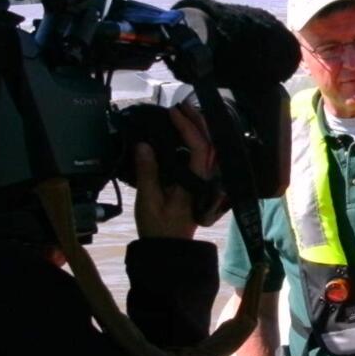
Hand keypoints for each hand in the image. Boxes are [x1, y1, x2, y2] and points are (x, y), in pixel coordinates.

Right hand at [133, 104, 214, 239]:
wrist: (169, 250)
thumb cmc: (158, 228)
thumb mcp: (148, 201)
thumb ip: (148, 173)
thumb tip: (143, 145)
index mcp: (196, 182)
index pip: (200, 148)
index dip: (189, 128)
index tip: (174, 113)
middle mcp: (206, 180)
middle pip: (210, 144)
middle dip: (199, 122)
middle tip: (182, 106)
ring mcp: (205, 182)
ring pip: (210, 150)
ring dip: (200, 130)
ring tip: (184, 114)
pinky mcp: (199, 184)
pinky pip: (204, 158)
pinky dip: (197, 142)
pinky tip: (185, 134)